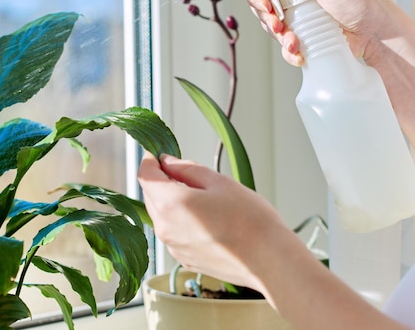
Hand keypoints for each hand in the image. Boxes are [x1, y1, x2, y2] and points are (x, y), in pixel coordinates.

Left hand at [137, 151, 281, 291]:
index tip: (158, 153)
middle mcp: (165, 228)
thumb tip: (168, 162)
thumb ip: (187, 169)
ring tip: (201, 196)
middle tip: (184, 171)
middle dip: (161, 180)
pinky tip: (205, 217)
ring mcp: (174, 247)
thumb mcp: (219, 182)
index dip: (150, 160)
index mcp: (171, 204)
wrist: (269, 261)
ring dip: (171, 201)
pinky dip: (180, 220)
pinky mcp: (184, 259)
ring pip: (161, 215)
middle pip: (150, 195)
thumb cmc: (251, 222)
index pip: (145, 175)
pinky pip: (173, 232)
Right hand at [246, 0, 396, 66]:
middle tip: (278, 26)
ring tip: (295, 42)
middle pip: (264, 5)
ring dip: (280, 38)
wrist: (376, 35)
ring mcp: (299, 15)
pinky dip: (289, 52)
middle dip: (268, 19)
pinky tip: (299, 54)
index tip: (266, 5)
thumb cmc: (358, 1)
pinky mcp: (303, 35)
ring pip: (273, 26)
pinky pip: (285, 45)